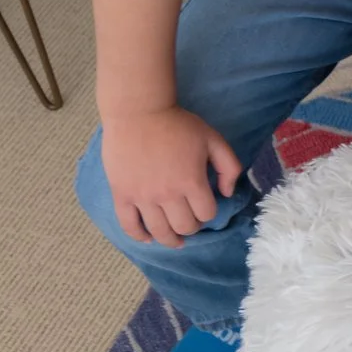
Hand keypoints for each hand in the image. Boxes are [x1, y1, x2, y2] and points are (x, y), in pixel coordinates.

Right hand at [102, 105, 240, 248]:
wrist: (138, 112)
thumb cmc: (177, 124)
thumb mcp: (213, 139)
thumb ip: (229, 166)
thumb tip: (227, 193)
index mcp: (191, 181)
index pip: (206, 214)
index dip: (209, 213)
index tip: (204, 206)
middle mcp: (167, 194)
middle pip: (184, 227)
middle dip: (191, 227)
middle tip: (189, 221)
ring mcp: (142, 196)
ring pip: (159, 232)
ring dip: (170, 239)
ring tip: (174, 238)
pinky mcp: (122, 194)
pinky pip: (129, 225)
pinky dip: (139, 236)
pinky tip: (147, 238)